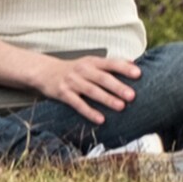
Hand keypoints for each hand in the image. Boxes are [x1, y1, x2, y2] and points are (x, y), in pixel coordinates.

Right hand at [25, 53, 141, 122]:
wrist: (44, 71)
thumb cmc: (74, 70)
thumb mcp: (89, 63)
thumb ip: (109, 65)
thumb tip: (134, 64)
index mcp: (91, 62)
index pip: (110, 63)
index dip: (124, 68)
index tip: (138, 74)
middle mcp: (82, 70)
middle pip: (102, 78)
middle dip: (118, 86)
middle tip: (132, 95)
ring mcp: (72, 82)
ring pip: (92, 91)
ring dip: (107, 99)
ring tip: (121, 107)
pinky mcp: (63, 94)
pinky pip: (78, 104)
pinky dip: (89, 112)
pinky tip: (101, 119)